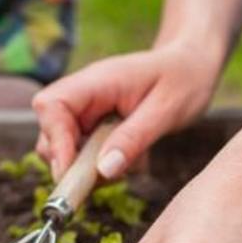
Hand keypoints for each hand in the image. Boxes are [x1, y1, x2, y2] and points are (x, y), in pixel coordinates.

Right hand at [33, 42, 218, 179]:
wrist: (192, 65)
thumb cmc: (183, 79)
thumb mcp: (166, 111)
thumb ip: (134, 139)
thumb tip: (102, 171)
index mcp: (96, 81)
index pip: (51, 106)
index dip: (55, 141)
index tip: (71, 172)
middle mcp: (83, 94)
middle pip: (49, 132)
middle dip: (69, 161)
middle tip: (104, 177)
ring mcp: (87, 110)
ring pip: (63, 147)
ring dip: (87, 167)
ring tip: (127, 164)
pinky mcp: (94, 125)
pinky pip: (82, 153)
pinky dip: (99, 166)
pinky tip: (129, 159)